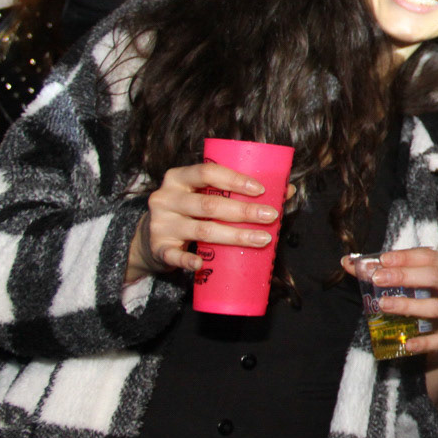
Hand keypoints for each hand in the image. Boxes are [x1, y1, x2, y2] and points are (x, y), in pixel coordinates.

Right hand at [129, 161, 278, 283]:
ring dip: (234, 236)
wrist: (150, 237)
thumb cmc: (190, 211)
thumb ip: (240, 191)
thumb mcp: (208, 195)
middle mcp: (166, 198)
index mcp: (179, 178)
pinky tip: (201, 264)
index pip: (207, 172)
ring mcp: (160, 224)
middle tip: (271, 216)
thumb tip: (287, 190)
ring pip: (201, 230)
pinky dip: (187, 261)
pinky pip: (173, 255)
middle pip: (209, 204)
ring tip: (262, 239)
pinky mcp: (158, 248)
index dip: (234, 179)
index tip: (261, 190)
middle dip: (243, 211)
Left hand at [342, 248, 437, 366]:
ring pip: (436, 307)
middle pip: (434, 276)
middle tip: (378, 278)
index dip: (405, 257)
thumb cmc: (435, 299)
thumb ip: (389, 272)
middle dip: (405, 276)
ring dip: (408, 305)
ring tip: (384, 305)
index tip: (382, 260)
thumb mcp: (420, 283)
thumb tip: (347, 262)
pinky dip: (424, 342)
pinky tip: (407, 344)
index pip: (429, 256)